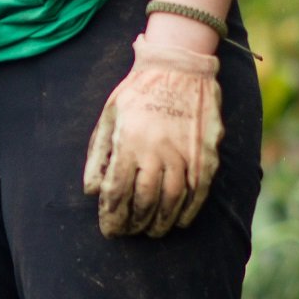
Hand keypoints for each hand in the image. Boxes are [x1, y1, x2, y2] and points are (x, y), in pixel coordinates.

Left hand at [81, 29, 223, 238]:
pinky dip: (188, 212)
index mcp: (129, 142)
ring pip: (172, 201)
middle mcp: (157, 151)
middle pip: (144, 201)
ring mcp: (185, 154)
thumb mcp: (109, 116)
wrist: (181, 66)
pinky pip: (198, 192)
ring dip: (160, 222)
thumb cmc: (139, 91)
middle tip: (128, 232)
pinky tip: (179, 221)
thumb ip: (98, 154)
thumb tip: (91, 190)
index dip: (111, 216)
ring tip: (151, 231)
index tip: (109, 229)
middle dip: (133, 223)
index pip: (117, 192)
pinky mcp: (206, 155)